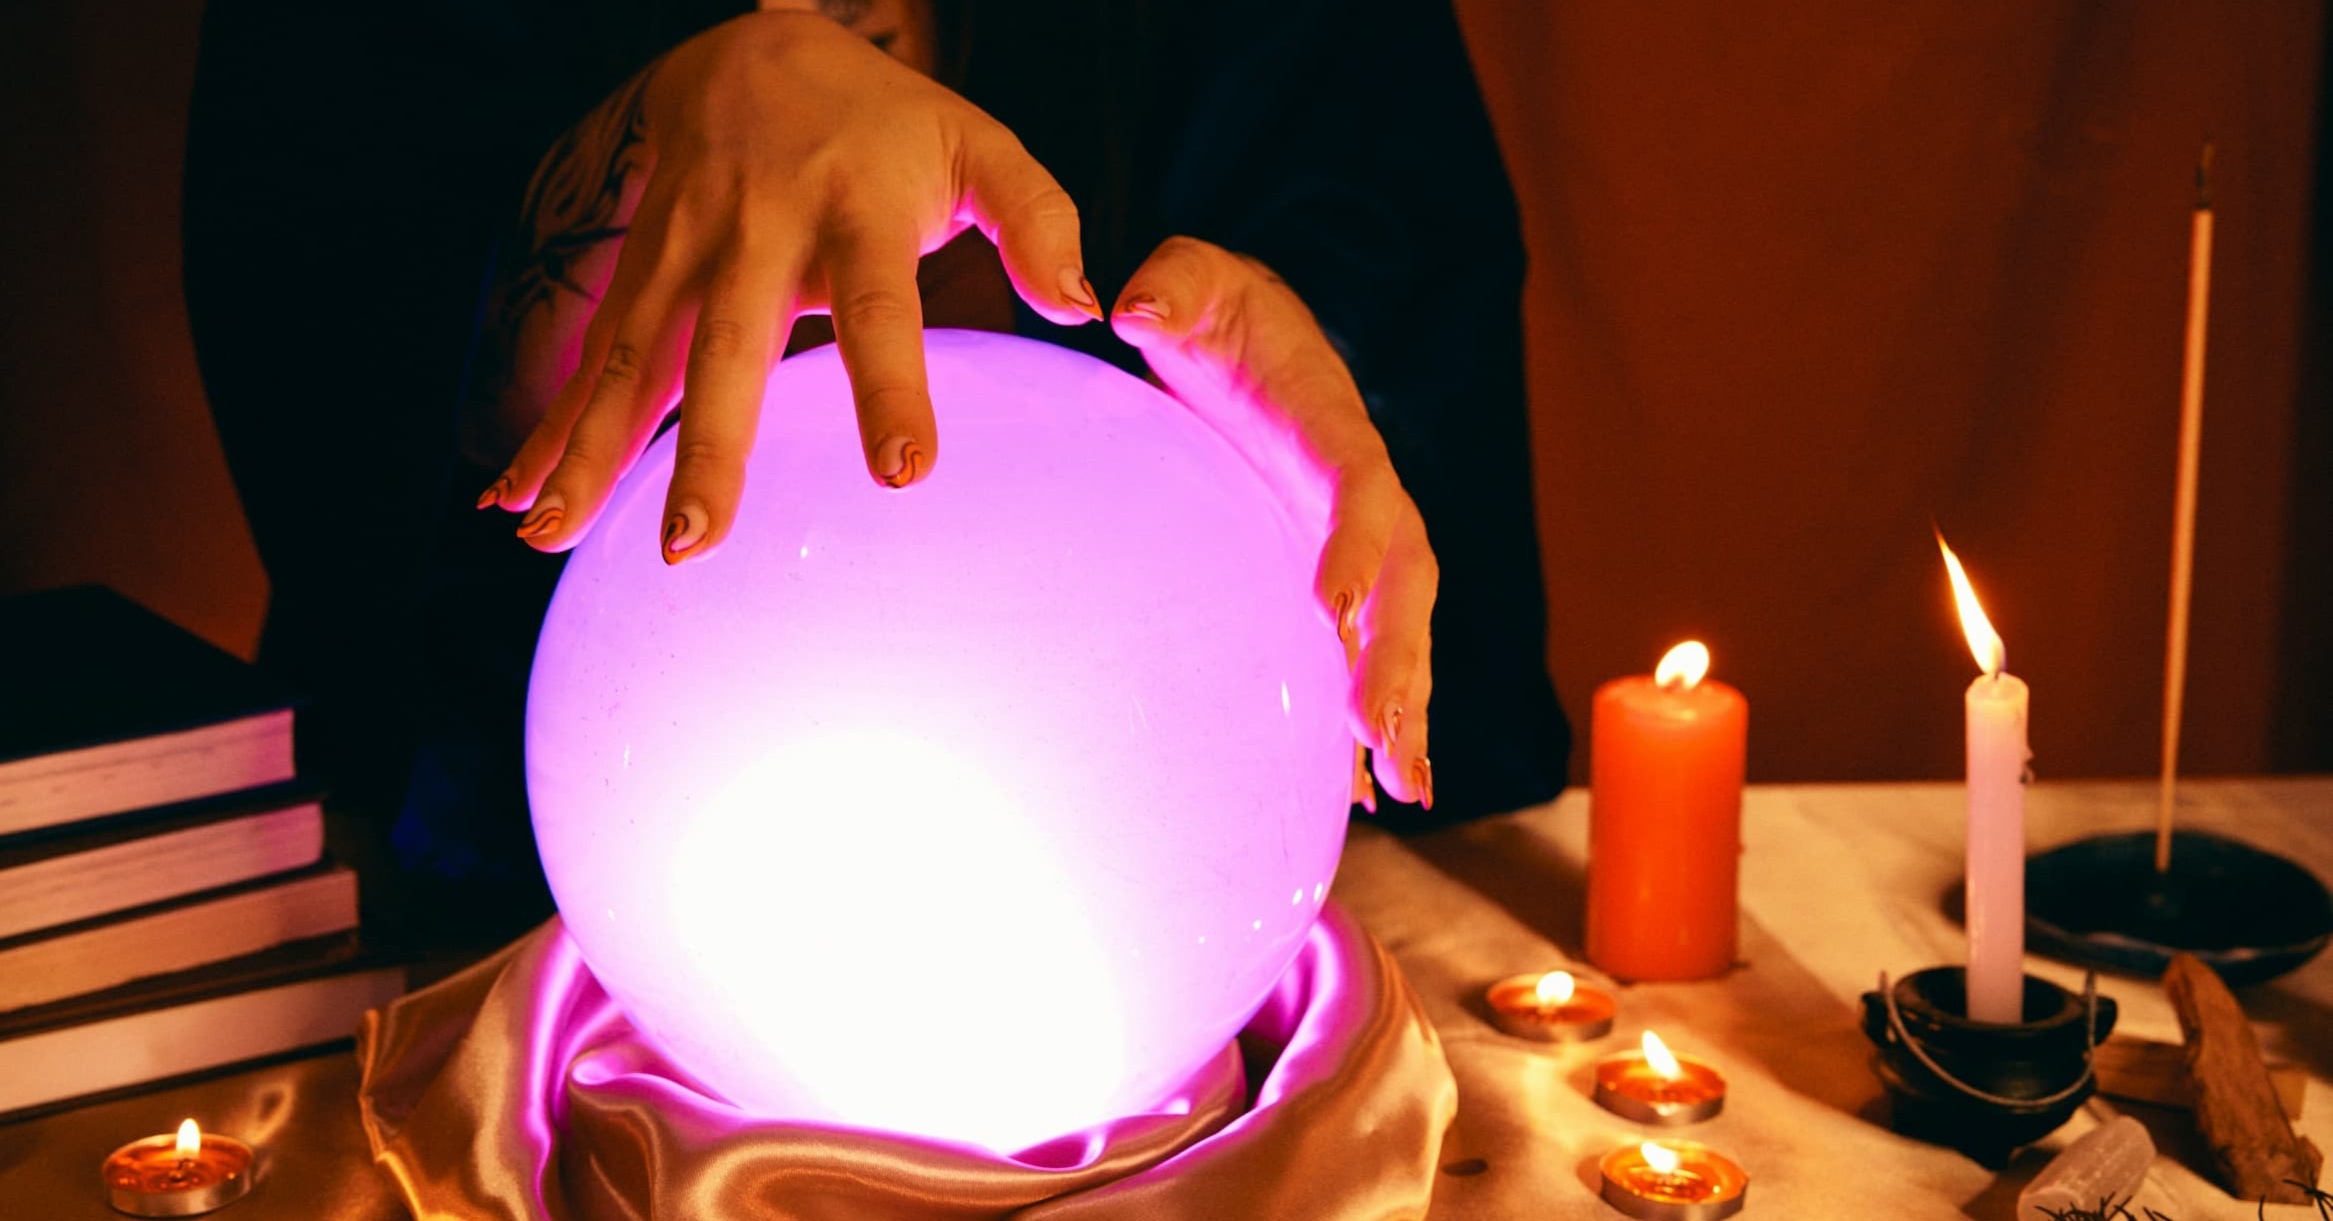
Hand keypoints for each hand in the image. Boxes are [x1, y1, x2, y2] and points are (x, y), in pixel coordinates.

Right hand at [483, 11, 1097, 559]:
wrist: (751, 53)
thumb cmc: (886, 127)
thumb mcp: (978, 147)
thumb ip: (1038, 219)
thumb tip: (1085, 305)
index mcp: (856, 214)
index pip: (879, 309)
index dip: (888, 388)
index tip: (902, 472)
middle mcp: (756, 238)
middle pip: (728, 352)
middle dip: (706, 450)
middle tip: (692, 543)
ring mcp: (681, 257)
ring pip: (633, 360)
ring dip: (592, 451)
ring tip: (554, 540)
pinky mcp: (636, 277)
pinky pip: (588, 358)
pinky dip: (548, 428)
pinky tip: (513, 501)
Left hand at [1111, 238, 1435, 809]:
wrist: (1248, 333)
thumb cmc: (1214, 306)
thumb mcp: (1190, 276)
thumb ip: (1172, 285)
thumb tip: (1132, 308)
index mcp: (1330, 424)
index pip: (1359, 487)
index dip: (1354, 545)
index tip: (1331, 610)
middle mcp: (1362, 490)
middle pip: (1405, 580)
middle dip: (1400, 658)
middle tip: (1380, 734)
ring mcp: (1355, 540)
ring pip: (1401, 629)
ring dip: (1407, 706)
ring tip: (1406, 788)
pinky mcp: (1337, 576)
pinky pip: (1366, 650)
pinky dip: (1373, 718)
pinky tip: (1371, 794)